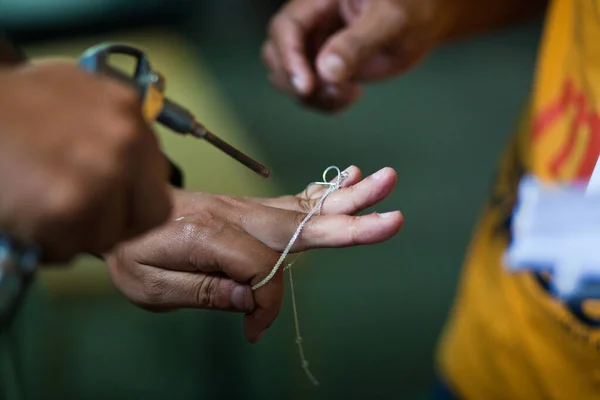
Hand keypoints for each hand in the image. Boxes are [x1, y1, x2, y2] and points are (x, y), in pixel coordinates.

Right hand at [0, 61, 170, 261]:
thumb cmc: (16, 103)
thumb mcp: (80, 93)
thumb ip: (116, 128)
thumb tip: (135, 166)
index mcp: (130, 112)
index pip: (160, 179)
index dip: (136, 199)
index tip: (114, 203)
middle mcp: (125, 143)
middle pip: (148, 215)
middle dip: (117, 222)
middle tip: (84, 216)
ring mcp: (99, 176)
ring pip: (107, 235)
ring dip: (77, 234)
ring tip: (45, 209)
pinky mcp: (66, 207)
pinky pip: (69, 248)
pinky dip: (48, 244)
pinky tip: (28, 218)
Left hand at [106, 166, 401, 342]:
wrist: (124, 207)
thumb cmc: (133, 250)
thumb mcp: (150, 286)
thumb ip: (201, 292)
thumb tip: (248, 300)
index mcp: (210, 235)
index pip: (259, 271)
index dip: (264, 303)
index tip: (252, 328)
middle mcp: (236, 215)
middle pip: (300, 223)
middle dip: (349, 224)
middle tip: (393, 218)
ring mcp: (247, 206)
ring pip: (305, 206)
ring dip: (349, 197)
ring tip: (387, 182)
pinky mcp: (252, 206)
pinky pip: (294, 201)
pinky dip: (325, 192)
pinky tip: (351, 179)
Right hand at [263, 0, 444, 111]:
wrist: (421, 22)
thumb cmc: (410, 9)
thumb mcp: (390, 21)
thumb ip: (359, 42)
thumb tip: (327, 71)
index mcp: (317, 0)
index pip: (286, 27)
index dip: (290, 57)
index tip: (306, 86)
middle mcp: (308, 22)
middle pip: (276, 54)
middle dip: (299, 81)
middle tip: (336, 91)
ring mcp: (312, 47)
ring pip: (287, 78)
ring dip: (312, 97)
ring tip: (350, 94)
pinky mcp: (320, 68)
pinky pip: (307, 92)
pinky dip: (323, 103)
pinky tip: (351, 95)